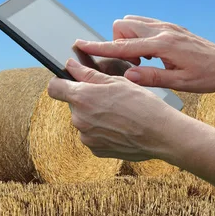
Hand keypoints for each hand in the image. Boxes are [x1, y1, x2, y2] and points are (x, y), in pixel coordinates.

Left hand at [47, 58, 185, 161]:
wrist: (160, 134)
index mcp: (82, 97)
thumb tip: (70, 65)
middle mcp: (79, 119)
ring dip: (94, 116)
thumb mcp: (116, 81)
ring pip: (83, 121)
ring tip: (118, 114)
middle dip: (85, 100)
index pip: (54, 88)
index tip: (68, 81)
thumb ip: (87, 73)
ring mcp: (86, 137)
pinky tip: (119, 127)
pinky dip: (102, 131)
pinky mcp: (95, 150)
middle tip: (109, 98)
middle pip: (73, 104)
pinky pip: (92, 136)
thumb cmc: (141, 104)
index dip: (60, 82)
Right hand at [73, 15, 214, 92]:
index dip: (99, 46)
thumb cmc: (208, 76)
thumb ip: (152, 77)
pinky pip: (144, 25)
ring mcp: (167, 26)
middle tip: (133, 64)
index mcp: (162, 45)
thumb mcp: (180, 83)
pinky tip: (151, 55)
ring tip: (142, 61)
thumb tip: (128, 75)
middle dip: (117, 42)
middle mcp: (162, 31)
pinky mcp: (171, 27)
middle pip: (123, 26)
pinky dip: (139, 37)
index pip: (123, 45)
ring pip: (132, 23)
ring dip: (128, 39)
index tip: (80, 45)